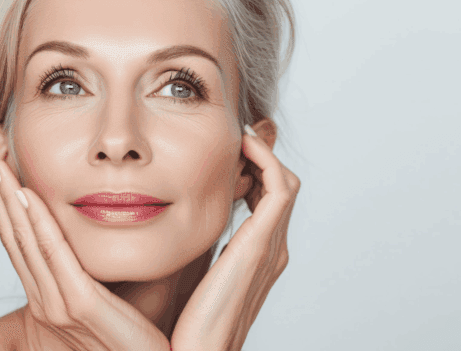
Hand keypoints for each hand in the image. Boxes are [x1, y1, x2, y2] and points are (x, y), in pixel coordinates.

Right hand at [0, 159, 169, 350]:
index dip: (5, 209)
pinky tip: (26, 195)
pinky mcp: (82, 305)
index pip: (22, 245)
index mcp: (52, 298)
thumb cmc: (139, 341)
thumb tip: (122, 235)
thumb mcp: (119, 300)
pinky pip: (54, 255)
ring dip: (8, 199)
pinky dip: (37, 223)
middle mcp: (47, 300)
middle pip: (15, 237)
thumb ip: (109, 272)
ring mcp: (60, 304)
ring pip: (27, 240)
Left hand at [170, 130, 299, 350]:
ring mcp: (272, 247)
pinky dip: (266, 161)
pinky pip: (279, 190)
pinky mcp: (262, 246)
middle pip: (280, 187)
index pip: (268, 200)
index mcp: (258, 255)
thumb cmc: (187, 322)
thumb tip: (177, 221)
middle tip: (236, 138)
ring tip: (238, 138)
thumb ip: (197, 245)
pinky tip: (242, 148)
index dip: (254, 170)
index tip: (229, 153)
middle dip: (262, 157)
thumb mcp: (194, 272)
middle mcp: (272, 248)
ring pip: (284, 183)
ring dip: (264, 155)